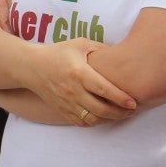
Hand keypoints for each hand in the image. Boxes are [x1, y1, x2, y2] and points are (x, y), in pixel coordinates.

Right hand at [20, 37, 136, 124]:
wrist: (32, 67)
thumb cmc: (58, 52)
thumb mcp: (80, 44)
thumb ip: (101, 49)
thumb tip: (120, 54)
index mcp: (79, 73)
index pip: (104, 90)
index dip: (120, 98)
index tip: (133, 103)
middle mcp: (73, 90)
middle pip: (100, 109)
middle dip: (119, 113)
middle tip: (131, 111)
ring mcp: (66, 102)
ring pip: (91, 119)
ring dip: (108, 120)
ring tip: (119, 115)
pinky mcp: (62, 110)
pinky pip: (80, 122)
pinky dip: (94, 123)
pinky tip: (102, 117)